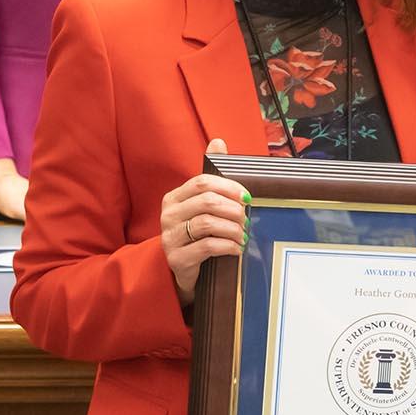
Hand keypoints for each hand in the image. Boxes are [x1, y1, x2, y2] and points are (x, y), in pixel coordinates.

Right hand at [160, 139, 247, 304]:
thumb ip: (212, 178)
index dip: (229, 187)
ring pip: (207, 224)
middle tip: (247, 219)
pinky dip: (228, 246)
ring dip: (233, 229)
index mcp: (174, 198)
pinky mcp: (176, 259)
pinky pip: (207, 247)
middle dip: (234, 209)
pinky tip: (237, 248)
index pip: (203, 183)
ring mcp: (170, 238)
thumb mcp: (203, 207)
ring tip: (243, 234)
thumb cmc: (197, 235)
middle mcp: (168, 215)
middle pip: (207, 202)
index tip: (248, 197)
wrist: (183, 272)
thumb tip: (218, 142)